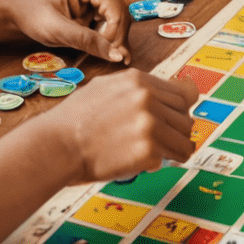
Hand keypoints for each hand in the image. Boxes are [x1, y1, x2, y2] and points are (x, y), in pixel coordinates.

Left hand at [7, 0, 133, 64]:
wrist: (13, 11)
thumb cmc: (30, 15)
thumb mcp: (56, 30)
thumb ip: (87, 41)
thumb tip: (117, 56)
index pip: (114, 7)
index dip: (115, 31)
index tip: (109, 52)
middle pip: (120, 10)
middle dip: (119, 35)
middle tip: (118, 57)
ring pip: (117, 16)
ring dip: (116, 36)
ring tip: (115, 56)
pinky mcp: (90, 6)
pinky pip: (107, 21)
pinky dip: (109, 36)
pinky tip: (110, 50)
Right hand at [54, 67, 198, 180]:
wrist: (57, 146)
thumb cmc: (74, 120)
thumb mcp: (106, 87)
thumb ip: (135, 89)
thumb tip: (158, 93)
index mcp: (138, 81)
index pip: (184, 92)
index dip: (184, 106)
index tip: (182, 115)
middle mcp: (148, 98)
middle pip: (186, 115)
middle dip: (177, 129)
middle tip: (165, 140)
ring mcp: (150, 124)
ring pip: (185, 137)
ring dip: (176, 148)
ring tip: (160, 153)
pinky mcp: (148, 150)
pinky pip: (173, 157)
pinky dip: (164, 162)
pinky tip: (148, 163)